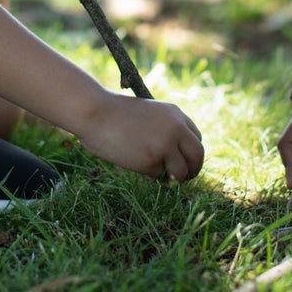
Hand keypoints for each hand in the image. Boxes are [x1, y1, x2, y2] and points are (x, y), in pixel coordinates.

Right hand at [74, 93, 203, 181]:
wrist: (94, 113)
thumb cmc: (115, 113)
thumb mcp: (148, 114)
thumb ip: (165, 129)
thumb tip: (176, 157)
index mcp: (175, 114)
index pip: (196, 139)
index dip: (192, 153)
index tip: (186, 162)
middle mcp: (176, 129)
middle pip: (197, 156)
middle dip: (193, 170)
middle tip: (185, 178)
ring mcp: (165, 145)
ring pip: (181, 172)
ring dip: (172, 178)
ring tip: (156, 173)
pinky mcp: (151, 160)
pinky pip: (157, 176)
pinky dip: (147, 174)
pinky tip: (132, 160)